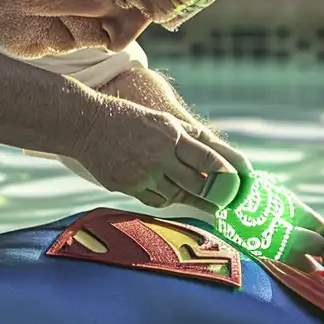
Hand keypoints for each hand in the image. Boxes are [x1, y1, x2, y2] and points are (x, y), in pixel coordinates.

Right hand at [69, 104, 238, 210]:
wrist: (85, 124)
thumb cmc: (127, 119)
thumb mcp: (160, 120)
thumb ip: (187, 137)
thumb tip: (215, 154)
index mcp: (170, 134)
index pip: (207, 157)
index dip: (225, 173)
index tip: (238, 184)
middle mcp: (159, 155)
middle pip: (197, 183)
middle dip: (215, 195)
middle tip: (227, 202)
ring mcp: (143, 173)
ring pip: (177, 195)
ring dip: (192, 199)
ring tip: (206, 204)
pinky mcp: (128, 186)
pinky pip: (156, 201)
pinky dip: (167, 199)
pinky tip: (173, 196)